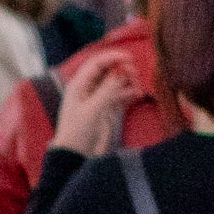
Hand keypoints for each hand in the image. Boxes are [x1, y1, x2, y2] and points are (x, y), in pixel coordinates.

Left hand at [51, 43, 145, 157]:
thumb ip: (108, 89)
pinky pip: (119, 95)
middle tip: (135, 74)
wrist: (75, 156)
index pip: (97, 63)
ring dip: (128, 81)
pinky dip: (129, 93)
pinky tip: (137, 94)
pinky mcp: (106, 109)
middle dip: (122, 69)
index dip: (113, 57)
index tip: (129, 58)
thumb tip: (121, 71)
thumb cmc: (78, 133)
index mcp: (79, 84)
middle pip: (108, 70)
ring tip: (138, 87)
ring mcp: (98, 98)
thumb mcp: (93, 110)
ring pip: (115, 82)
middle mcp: (88, 88)